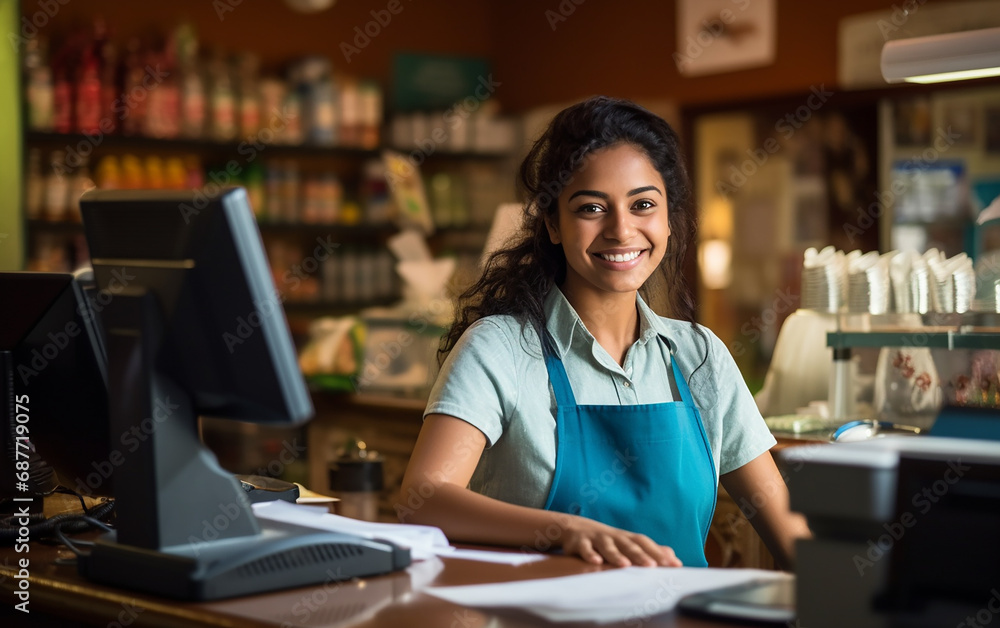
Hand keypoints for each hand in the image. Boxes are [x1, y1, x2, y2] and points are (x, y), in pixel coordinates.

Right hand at [561, 516, 681, 567]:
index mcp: (627, 538)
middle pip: (629, 545)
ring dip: (616, 555)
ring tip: (625, 565)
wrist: (574, 528)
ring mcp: (597, 538)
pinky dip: (590, 554)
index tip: (674, 565)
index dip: (659, 553)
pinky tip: (596, 562)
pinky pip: (585, 548)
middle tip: (653, 566)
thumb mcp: (627, 543)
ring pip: (608, 546)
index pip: (645, 544)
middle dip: (641, 555)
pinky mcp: (580, 542)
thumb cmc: (606, 540)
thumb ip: (649, 550)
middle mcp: (614, 537)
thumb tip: (673, 556)